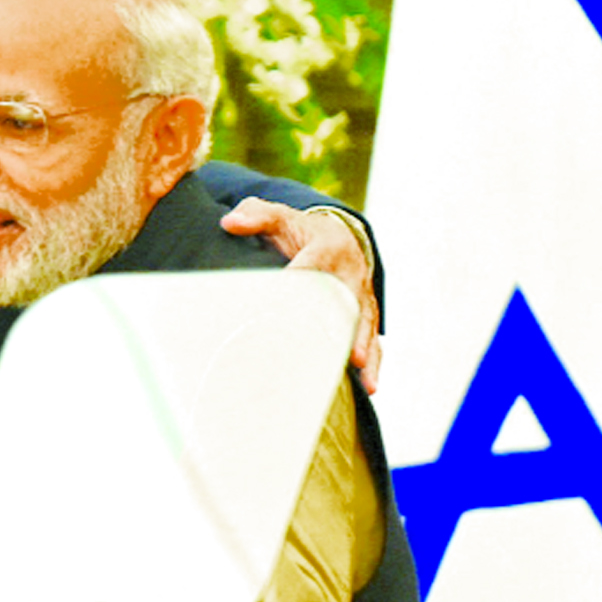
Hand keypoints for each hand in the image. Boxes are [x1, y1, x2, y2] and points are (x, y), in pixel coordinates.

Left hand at [221, 198, 380, 393]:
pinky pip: (372, 338)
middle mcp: (350, 273)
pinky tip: (370, 386)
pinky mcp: (367, 315)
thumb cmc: (300, 232)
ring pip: (364, 322)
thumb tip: (229, 222)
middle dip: (334, 322)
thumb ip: (255, 216)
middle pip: (342, 300)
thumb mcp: (278, 217)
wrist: (341, 237)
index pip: (312, 265)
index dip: (299, 278)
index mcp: (327, 248)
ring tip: (357, 367)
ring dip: (361, 346)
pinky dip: (373, 361)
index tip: (284, 292)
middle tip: (322, 344)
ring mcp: (362, 296)